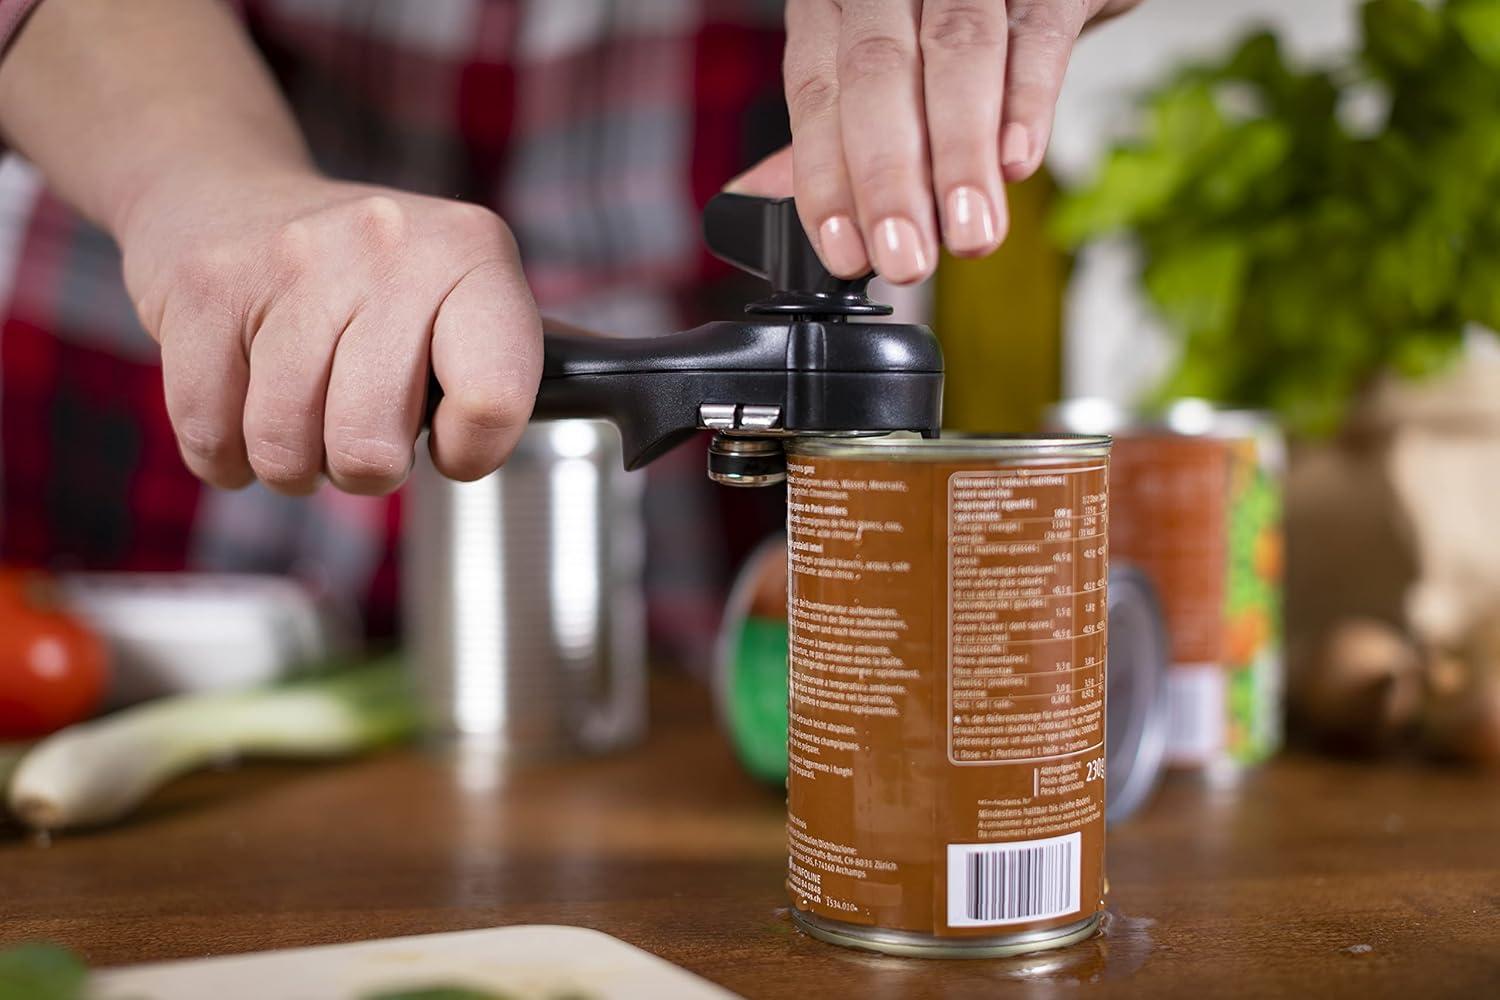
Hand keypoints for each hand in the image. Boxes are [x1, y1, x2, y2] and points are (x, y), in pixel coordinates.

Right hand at [117, 171, 542, 494]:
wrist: (222, 192)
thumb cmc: (366, 283)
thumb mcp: (459, 299)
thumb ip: (506, 370)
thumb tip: (613, 414)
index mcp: (473, 253)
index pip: (495, 398)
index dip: (469, 450)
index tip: (448, 438)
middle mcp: (387, 244)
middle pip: (372, 449)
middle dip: (363, 468)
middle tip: (359, 424)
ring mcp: (290, 260)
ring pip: (284, 452)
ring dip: (291, 461)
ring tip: (302, 408)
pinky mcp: (205, 287)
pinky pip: (211, 438)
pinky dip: (227, 452)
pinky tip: (243, 398)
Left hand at [741, 0, 1139, 284]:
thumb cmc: (951, 28)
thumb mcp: (882, 76)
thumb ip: (832, 131)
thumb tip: (759, 206)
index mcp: (835, 8)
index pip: (817, 93)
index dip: (828, 179)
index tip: (846, 254)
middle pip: (878, 74)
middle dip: (889, 179)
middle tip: (906, 259)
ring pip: (957, 52)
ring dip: (959, 153)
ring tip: (968, 233)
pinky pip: (1037, 30)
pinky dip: (1027, 99)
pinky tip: (1017, 163)